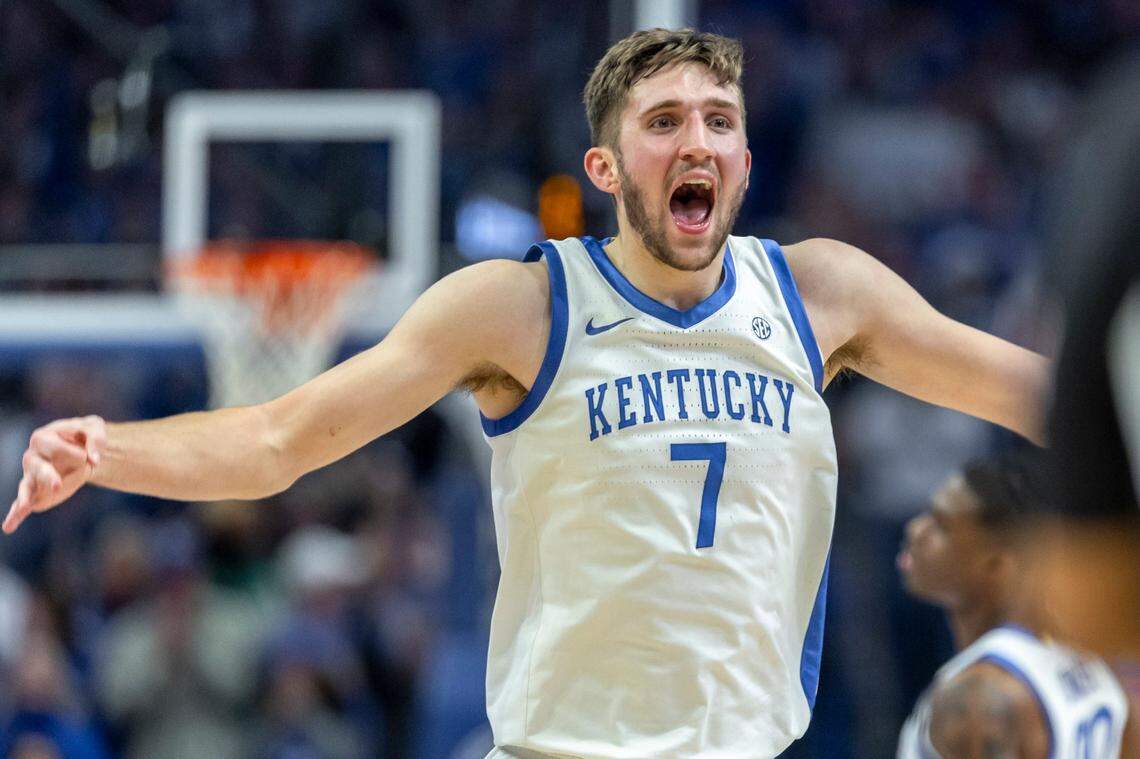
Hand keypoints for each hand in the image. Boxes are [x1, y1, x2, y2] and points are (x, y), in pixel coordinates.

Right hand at [4, 416, 105, 533]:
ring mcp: (32, 475)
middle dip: (48, 477)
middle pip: (39, 468)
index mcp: (43, 437)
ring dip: (27, 497)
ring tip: (23, 508)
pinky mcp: (37, 491)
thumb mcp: (94, 428)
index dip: (80, 454)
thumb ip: (95, 439)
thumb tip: (93, 460)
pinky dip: (16, 515)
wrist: (82, 447)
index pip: (60, 449)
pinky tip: (9, 527)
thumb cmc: (85, 435)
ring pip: (27, 487)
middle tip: (58, 486)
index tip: (89, 456)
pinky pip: (23, 503)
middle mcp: (32, 457)